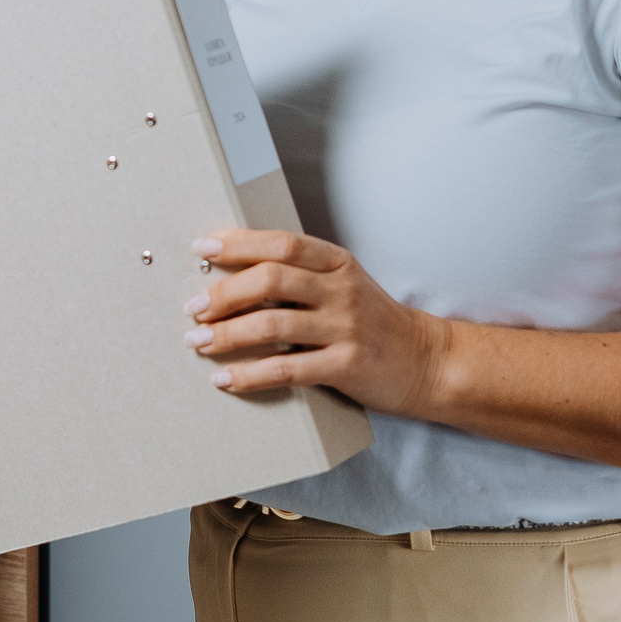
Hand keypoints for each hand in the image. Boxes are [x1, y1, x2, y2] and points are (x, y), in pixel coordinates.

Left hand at [184, 228, 449, 416]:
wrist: (427, 361)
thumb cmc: (373, 322)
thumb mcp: (344, 285)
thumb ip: (301, 276)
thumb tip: (234, 275)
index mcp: (337, 263)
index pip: (281, 244)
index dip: (238, 243)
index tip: (201, 249)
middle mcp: (341, 290)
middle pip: (270, 280)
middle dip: (223, 293)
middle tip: (193, 307)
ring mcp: (345, 328)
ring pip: (272, 324)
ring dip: (226, 334)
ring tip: (198, 342)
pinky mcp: (346, 366)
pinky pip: (286, 369)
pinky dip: (249, 374)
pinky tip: (225, 378)